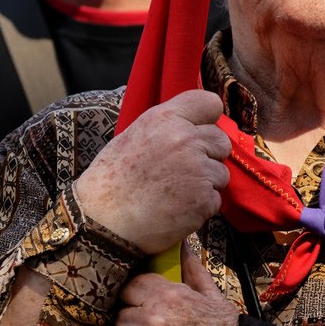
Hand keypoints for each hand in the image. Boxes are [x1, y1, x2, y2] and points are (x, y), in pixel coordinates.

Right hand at [73, 90, 231, 253]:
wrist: (103, 222)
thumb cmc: (112, 181)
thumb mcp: (133, 136)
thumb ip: (167, 127)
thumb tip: (195, 125)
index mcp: (165, 119)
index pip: (209, 103)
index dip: (208, 119)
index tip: (201, 132)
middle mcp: (185, 139)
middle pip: (221, 141)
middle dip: (208, 155)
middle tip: (182, 171)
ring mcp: (198, 169)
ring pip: (221, 173)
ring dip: (205, 184)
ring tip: (174, 193)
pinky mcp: (204, 199)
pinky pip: (215, 199)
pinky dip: (201, 207)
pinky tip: (176, 209)